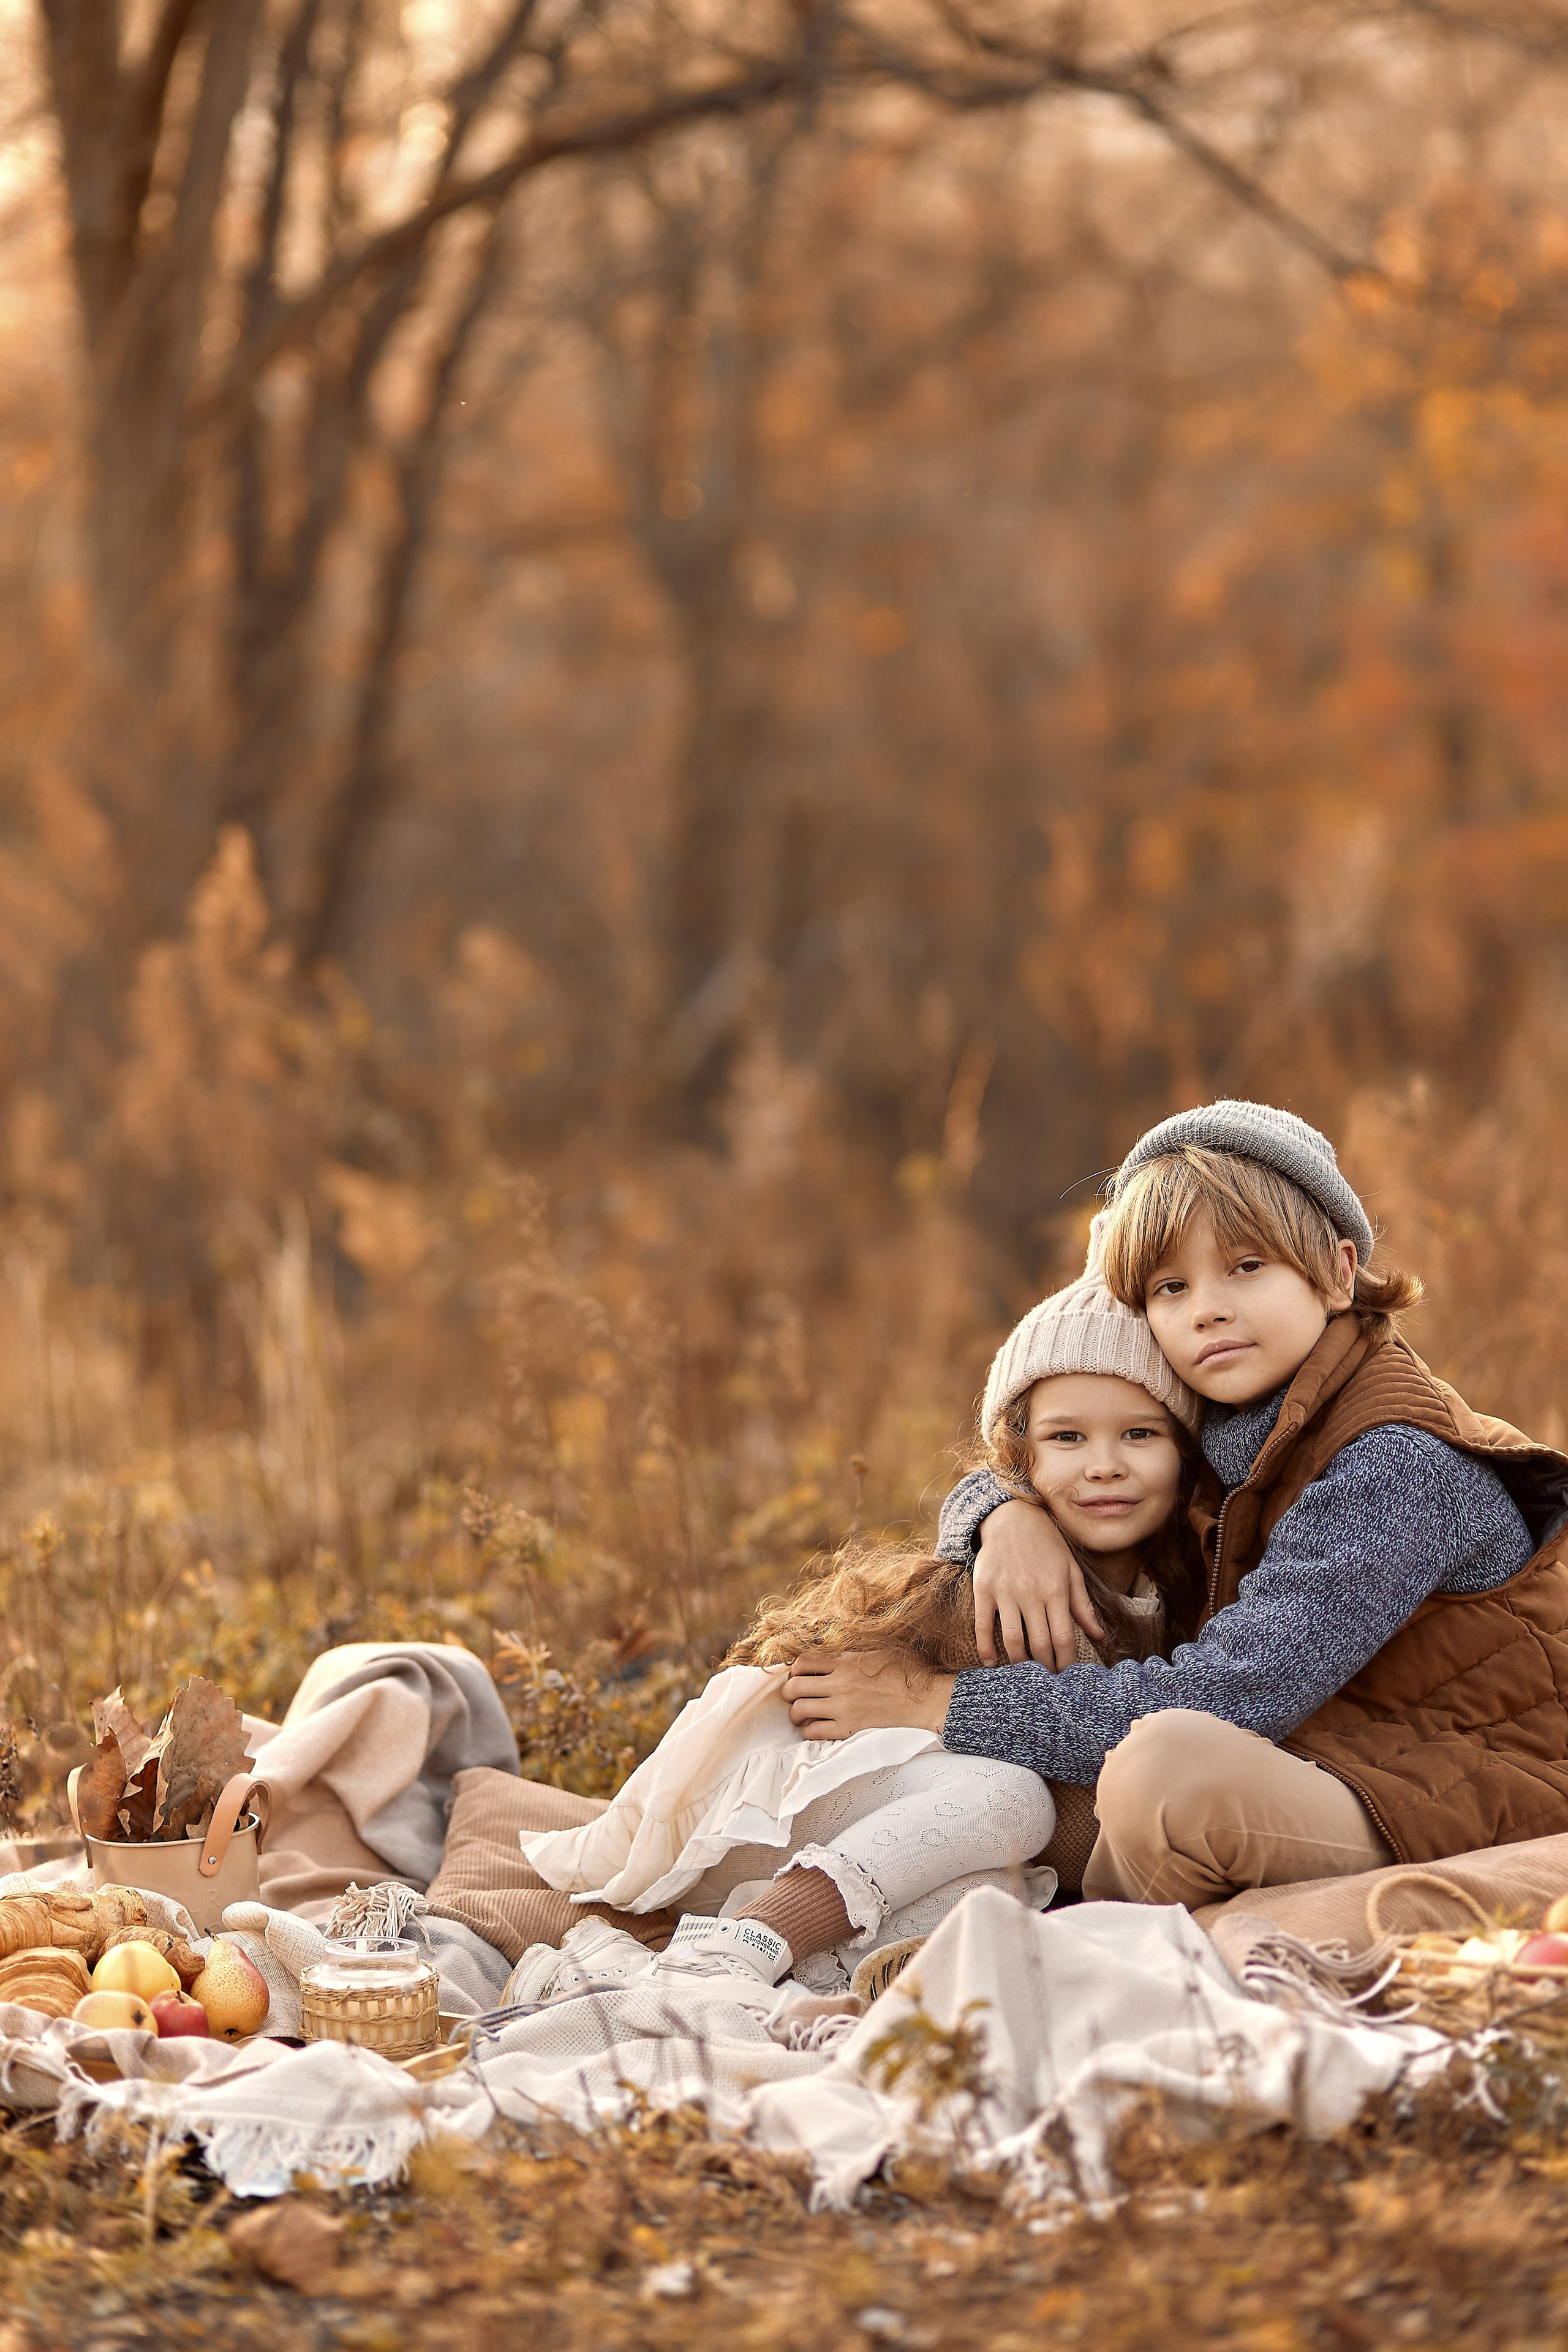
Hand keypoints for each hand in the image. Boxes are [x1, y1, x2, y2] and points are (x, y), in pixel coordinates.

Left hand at [783, 1647, 954, 1740]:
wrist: (923, 1701)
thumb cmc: (904, 1674)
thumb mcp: (876, 1653)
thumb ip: (849, 1656)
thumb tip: (827, 1657)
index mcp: (845, 1662)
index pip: (802, 1662)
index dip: (795, 1669)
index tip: (800, 1674)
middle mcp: (840, 1685)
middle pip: (794, 1687)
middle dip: (789, 1691)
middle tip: (795, 1695)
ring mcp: (843, 1709)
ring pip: (799, 1711)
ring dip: (796, 1712)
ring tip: (803, 1712)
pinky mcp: (848, 1729)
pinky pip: (813, 1732)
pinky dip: (809, 1730)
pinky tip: (816, 1726)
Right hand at [973, 1499, 1103, 1669]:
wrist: (1012, 1517)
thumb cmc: (1047, 1545)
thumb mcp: (1071, 1570)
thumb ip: (1083, 1605)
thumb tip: (1099, 1636)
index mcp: (1056, 1590)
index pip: (1064, 1638)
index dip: (1066, 1663)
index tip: (1068, 1677)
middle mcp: (1031, 1593)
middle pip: (1040, 1644)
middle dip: (1046, 1668)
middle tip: (1048, 1682)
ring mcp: (1005, 1592)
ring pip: (1012, 1640)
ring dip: (1019, 1664)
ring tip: (1025, 1676)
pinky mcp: (983, 1589)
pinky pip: (983, 1625)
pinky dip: (986, 1649)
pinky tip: (991, 1663)